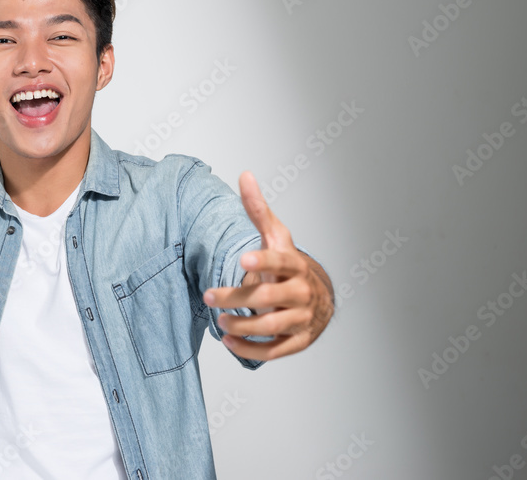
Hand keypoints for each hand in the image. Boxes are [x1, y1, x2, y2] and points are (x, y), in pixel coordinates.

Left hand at [202, 171, 333, 360]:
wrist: (318, 298)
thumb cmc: (289, 265)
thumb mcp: (276, 237)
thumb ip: (258, 210)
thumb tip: (244, 175)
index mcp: (294, 264)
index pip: (280, 261)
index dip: (262, 261)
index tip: (242, 259)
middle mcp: (301, 292)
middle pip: (267, 297)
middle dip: (236, 298)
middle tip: (208, 296)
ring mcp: (301, 318)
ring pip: (271, 326)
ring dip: (242, 327)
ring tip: (220, 323)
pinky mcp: (298, 341)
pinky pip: (274, 350)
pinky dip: (251, 350)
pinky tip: (230, 344)